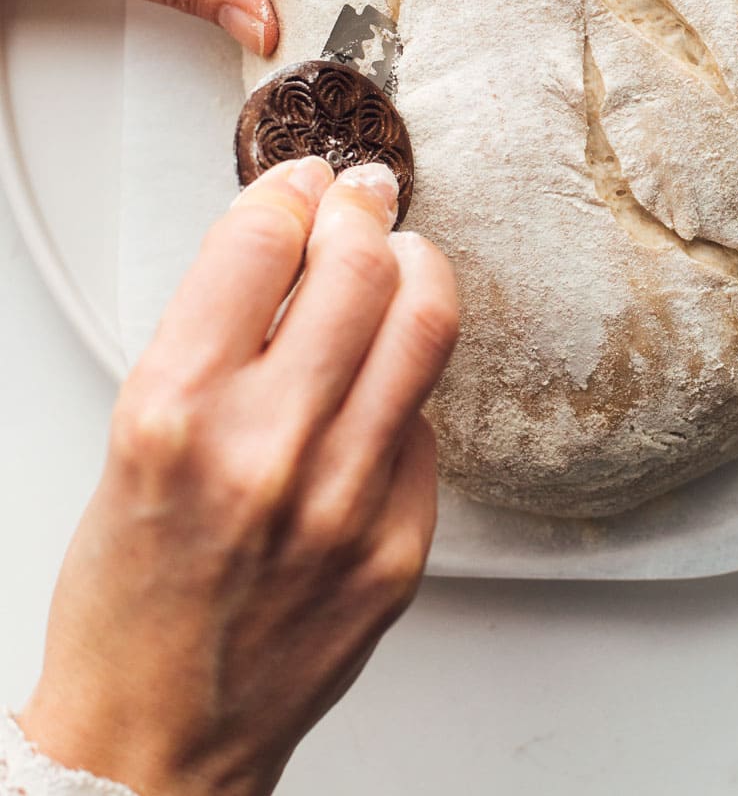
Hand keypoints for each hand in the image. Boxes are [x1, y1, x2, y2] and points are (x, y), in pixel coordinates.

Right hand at [19, 156, 458, 795]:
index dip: (290, 189)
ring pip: (425, 325)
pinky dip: (405, 387)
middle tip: (367, 197)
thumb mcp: (136, 437)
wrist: (154, 739)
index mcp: (177, 411)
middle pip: (363, 266)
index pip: (261, 242)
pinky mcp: (401, 546)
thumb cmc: (130, 590)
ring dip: (419, 268)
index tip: (304, 178)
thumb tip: (296, 242)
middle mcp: (268, 450)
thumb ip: (218, 336)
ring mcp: (346, 502)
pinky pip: (427, 424)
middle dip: (367, 208)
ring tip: (405, 257)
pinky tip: (378, 390)